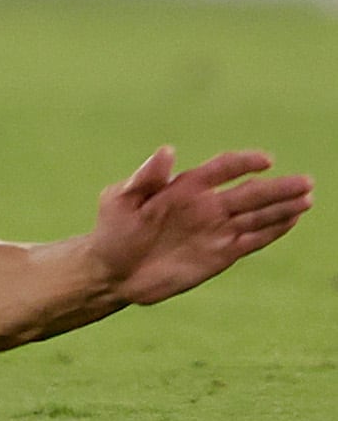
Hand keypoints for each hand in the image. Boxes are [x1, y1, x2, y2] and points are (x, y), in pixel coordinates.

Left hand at [86, 145, 310, 307]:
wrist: (114, 269)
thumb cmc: (113, 229)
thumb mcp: (121, 199)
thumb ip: (144, 177)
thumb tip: (166, 151)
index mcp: (184, 186)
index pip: (221, 169)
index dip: (243, 163)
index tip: (266, 160)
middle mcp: (206, 205)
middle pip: (250, 193)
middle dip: (278, 187)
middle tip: (307, 181)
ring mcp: (216, 230)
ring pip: (257, 216)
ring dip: (282, 208)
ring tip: (307, 198)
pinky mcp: (221, 254)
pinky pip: (252, 240)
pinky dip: (272, 232)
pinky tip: (291, 221)